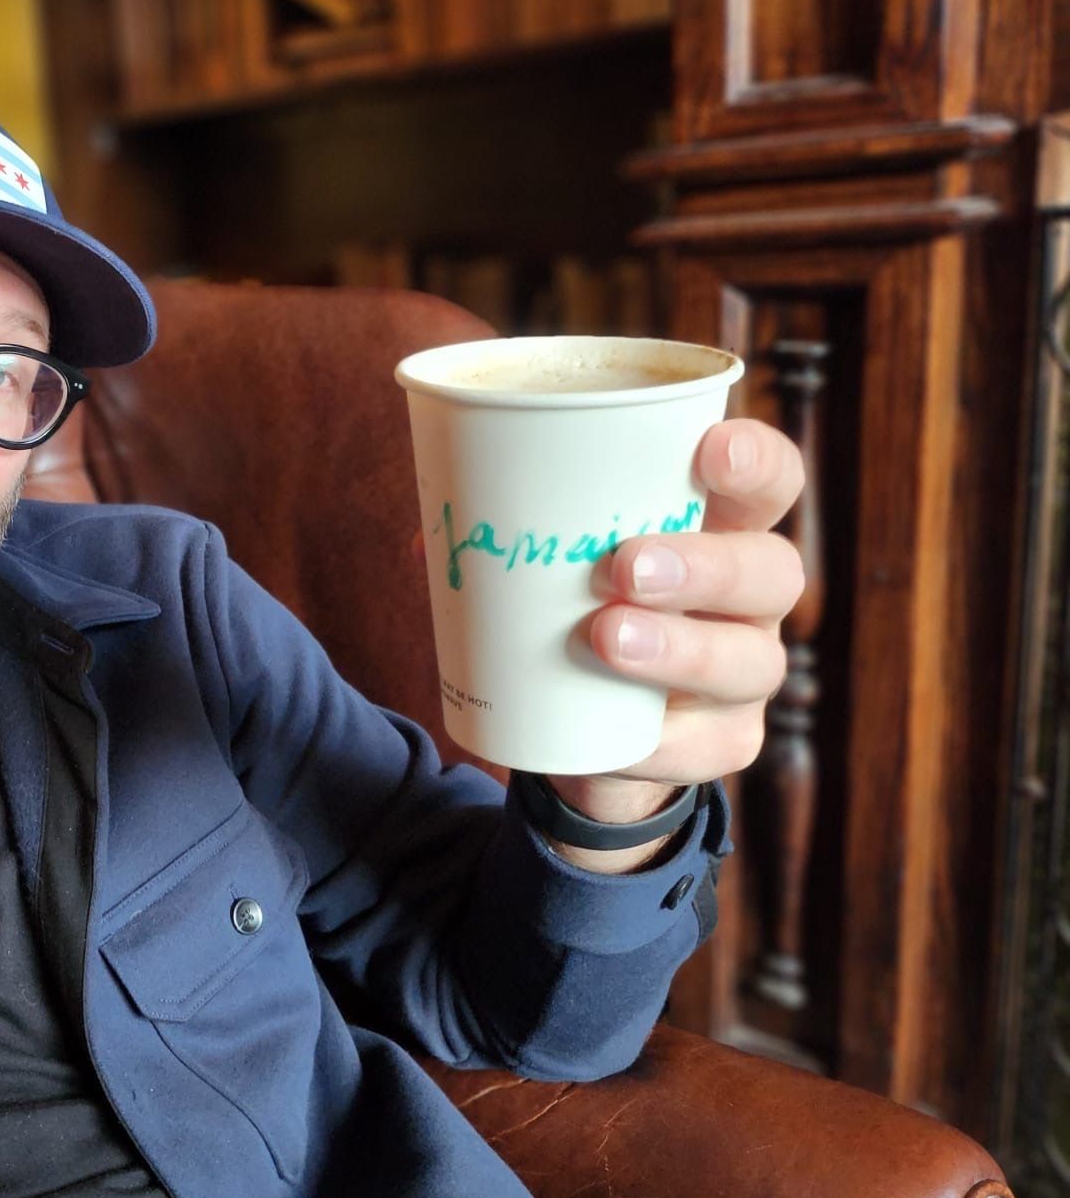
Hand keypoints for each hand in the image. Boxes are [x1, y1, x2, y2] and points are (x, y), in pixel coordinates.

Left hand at [545, 417, 806, 872]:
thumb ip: (500, 540)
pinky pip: (710, 747)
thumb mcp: (546, 567)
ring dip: (681, 649)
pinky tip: (627, 738)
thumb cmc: (569, 610)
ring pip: (749, 662)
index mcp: (715, 529)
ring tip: (605, 639)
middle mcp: (749, 598)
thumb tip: (426, 544)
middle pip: (771, 571)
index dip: (754, 462)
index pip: (768, 481)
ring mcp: (745, 671)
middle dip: (705, 566)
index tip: (708, 450)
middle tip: (624, 567)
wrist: (579, 729)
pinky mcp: (725, 742)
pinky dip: (664, 744)